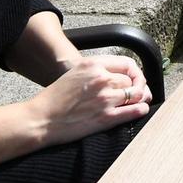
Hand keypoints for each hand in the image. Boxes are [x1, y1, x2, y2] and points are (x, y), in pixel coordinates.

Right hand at [29, 54, 149, 146]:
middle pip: (133, 80)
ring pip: (137, 94)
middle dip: (138, 86)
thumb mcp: (75, 73)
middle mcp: (101, 79)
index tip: (135, 78)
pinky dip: (141, 110)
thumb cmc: (55, 98)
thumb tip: (118, 74)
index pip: (127, 63)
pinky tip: (140, 110)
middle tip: (139, 92)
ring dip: (141, 98)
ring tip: (140, 101)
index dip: (135, 72)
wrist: (41, 119)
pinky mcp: (106, 117)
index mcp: (93, 65)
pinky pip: (135, 111)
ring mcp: (105, 98)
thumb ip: (96, 70)